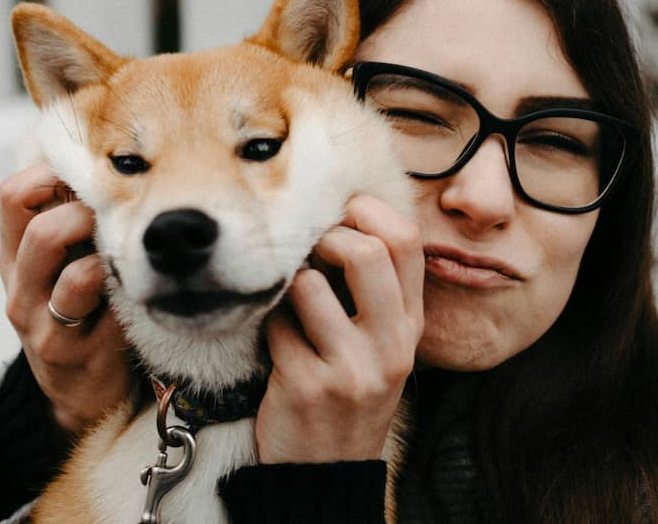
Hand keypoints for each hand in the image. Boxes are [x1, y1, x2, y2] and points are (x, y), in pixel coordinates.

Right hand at [0, 164, 131, 434]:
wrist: (78, 389)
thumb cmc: (76, 309)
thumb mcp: (58, 263)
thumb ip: (66, 217)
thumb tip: (105, 158)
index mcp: (14, 255)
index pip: (13, 194)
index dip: (51, 172)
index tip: (88, 173)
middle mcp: (21, 289)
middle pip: (42, 233)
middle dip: (88, 216)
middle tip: (117, 217)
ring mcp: (46, 327)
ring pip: (77, 279)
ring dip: (111, 260)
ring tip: (129, 255)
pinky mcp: (79, 357)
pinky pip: (112, 317)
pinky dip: (130, 298)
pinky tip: (143, 292)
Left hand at [255, 195, 423, 462]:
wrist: (328, 469)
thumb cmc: (349, 391)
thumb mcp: (380, 344)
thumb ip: (374, 290)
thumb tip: (340, 217)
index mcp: (410, 324)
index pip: (407, 240)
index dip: (367, 211)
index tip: (340, 215)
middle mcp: (390, 344)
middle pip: (365, 253)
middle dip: (325, 237)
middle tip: (309, 250)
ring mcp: (351, 368)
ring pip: (308, 285)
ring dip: (288, 283)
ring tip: (291, 303)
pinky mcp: (307, 385)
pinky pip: (275, 324)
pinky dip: (268, 323)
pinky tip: (276, 343)